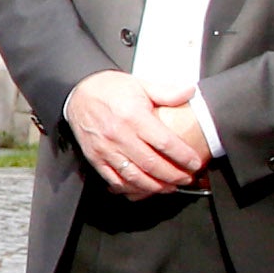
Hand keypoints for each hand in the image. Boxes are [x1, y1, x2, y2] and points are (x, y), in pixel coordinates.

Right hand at [64, 71, 207, 198]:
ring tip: (170, 187)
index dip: (183, 156)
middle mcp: (119, 135)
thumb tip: (190, 92)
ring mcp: (106, 149)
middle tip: (187, 178)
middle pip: (152, 164)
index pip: (165, 143)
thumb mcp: (140, 84)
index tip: (195, 163)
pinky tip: (144, 188)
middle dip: (174, 175)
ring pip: (135, 176)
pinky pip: (115, 180)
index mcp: (133, 117)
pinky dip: (131, 188)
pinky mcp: (95, 158)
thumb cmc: (109, 89)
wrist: (77, 93)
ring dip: (156, 186)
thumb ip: (166, 92)